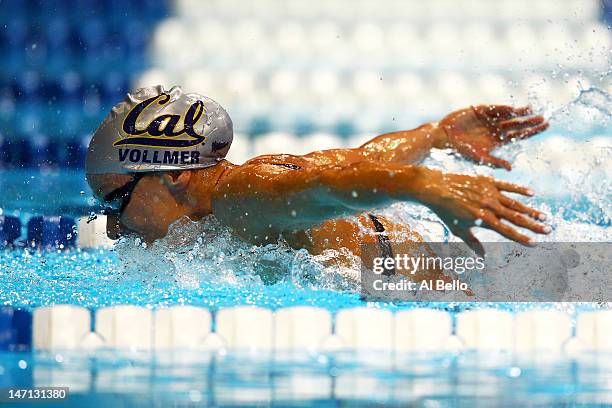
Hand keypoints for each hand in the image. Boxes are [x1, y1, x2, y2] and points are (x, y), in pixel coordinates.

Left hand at [415, 168, 549, 254]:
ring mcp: (490, 192)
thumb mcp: (458, 230)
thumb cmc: (446, 211)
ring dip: (530, 210)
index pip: (507, 231)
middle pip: (516, 218)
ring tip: (543, 217)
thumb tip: (483, 257)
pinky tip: (532, 194)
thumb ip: (473, 243)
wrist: (436, 188)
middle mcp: (489, 206)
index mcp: (483, 219)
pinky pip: (507, 186)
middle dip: (533, 226)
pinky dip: (519, 190)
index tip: (535, 243)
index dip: (522, 238)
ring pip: (515, 203)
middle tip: (548, 230)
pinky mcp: (487, 181)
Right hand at [439, 105, 548, 169]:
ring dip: (519, 113)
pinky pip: (495, 109)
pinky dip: (503, 109)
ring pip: (508, 115)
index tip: (546, 125)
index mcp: (498, 140)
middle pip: (517, 124)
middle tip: (544, 118)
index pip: (520, 135)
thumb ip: (495, 162)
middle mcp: (496, 128)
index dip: (533, 130)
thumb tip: (511, 168)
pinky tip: (512, 110)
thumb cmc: (460, 150)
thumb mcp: (479, 158)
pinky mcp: (480, 110)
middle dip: (530, 121)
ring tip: (531, 110)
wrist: (444, 138)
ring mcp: (489, 118)